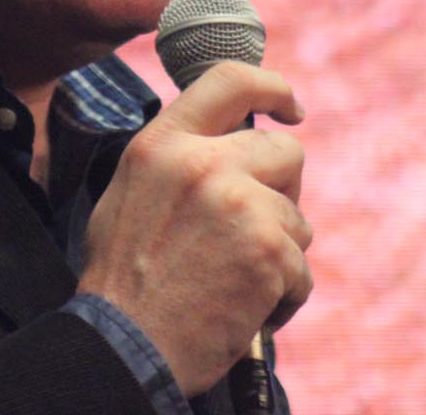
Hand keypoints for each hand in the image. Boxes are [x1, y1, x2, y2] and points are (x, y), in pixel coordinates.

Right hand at [77, 61, 311, 396]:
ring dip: (278, 253)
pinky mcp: (268, 249)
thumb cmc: (124, 279)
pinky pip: (301, 267)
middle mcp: (202, 162)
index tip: (291, 108)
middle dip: (283, 190)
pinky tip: (246, 309)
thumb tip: (229, 146)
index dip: (272, 87)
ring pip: (296, 217)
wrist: (126, 345)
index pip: (229, 81)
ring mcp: (240, 203)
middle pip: (284, 151)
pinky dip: (283, 294)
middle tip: (259, 228)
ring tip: (234, 281)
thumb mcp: (133, 192)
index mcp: (163, 143)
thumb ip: (179, 159)